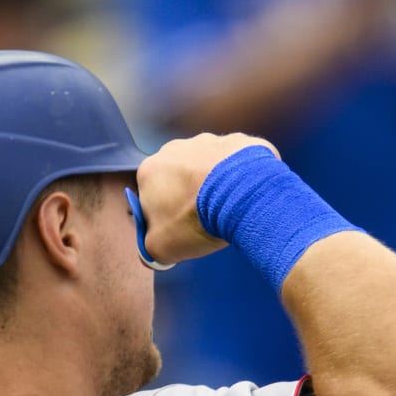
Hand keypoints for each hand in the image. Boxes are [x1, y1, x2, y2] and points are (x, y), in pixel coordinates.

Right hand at [131, 132, 279, 266]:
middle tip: (208, 217)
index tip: (183, 228)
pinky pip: (235, 161)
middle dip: (190, 195)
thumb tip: (151, 254)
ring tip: (229, 206)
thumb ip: (149, 249)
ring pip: (207, 166)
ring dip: (214, 183)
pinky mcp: (236, 141)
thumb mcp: (162, 247)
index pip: (151, 197)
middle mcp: (174, 149)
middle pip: (179, 178)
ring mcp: (207, 141)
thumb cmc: (194, 219)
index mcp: (149, 171)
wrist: (241, 195)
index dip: (166, 215)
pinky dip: (239, 175)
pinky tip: (246, 192)